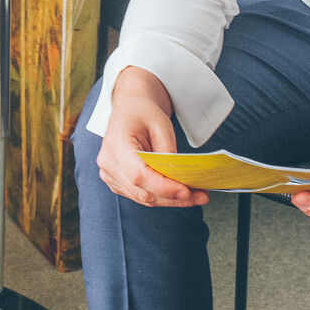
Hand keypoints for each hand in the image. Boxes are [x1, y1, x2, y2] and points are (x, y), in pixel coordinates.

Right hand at [95, 67, 209, 207]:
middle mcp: (108, 163)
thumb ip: (168, 154)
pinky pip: (141, 196)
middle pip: (143, 191)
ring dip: (171, 200)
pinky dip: (162, 197)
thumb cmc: (143, 114)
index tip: (187, 191)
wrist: (130, 109)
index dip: (163, 187)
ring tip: (196, 195)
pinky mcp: (117, 182)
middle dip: (174, 197)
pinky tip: (179, 193)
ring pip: (144, 198)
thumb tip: (180, 180)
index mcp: (116, 144)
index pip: (139, 175)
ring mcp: (110, 175)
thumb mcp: (161, 126)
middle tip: (201, 196)